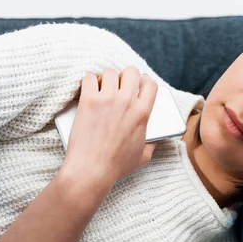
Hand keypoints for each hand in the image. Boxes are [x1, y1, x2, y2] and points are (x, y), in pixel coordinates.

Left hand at [62, 66, 157, 187]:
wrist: (92, 170)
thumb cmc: (115, 166)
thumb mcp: (143, 157)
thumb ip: (152, 144)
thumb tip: (155, 139)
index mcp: (142, 113)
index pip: (151, 84)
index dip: (144, 82)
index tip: (138, 85)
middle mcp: (126, 102)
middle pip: (131, 71)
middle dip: (125, 76)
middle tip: (117, 86)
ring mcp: (107, 99)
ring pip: (109, 72)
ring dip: (105, 78)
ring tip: (101, 88)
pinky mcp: (88, 101)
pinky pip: (89, 78)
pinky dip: (88, 81)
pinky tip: (88, 90)